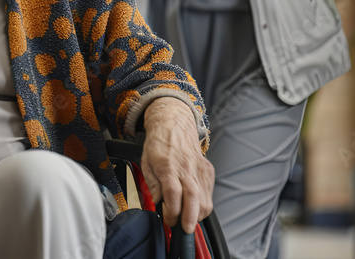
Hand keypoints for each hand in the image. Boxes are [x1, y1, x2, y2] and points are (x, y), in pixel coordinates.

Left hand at [140, 97, 213, 232]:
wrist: (174, 125)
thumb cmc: (159, 144)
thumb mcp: (146, 163)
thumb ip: (152, 185)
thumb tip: (158, 204)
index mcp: (167, 165)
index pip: (173, 192)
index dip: (172, 211)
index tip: (168, 220)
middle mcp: (185, 167)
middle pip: (193, 197)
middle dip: (190, 218)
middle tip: (184, 229)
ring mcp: (199, 168)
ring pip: (204, 198)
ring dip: (198, 214)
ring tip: (188, 218)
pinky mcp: (208, 170)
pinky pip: (209, 193)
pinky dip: (203, 204)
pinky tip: (194, 205)